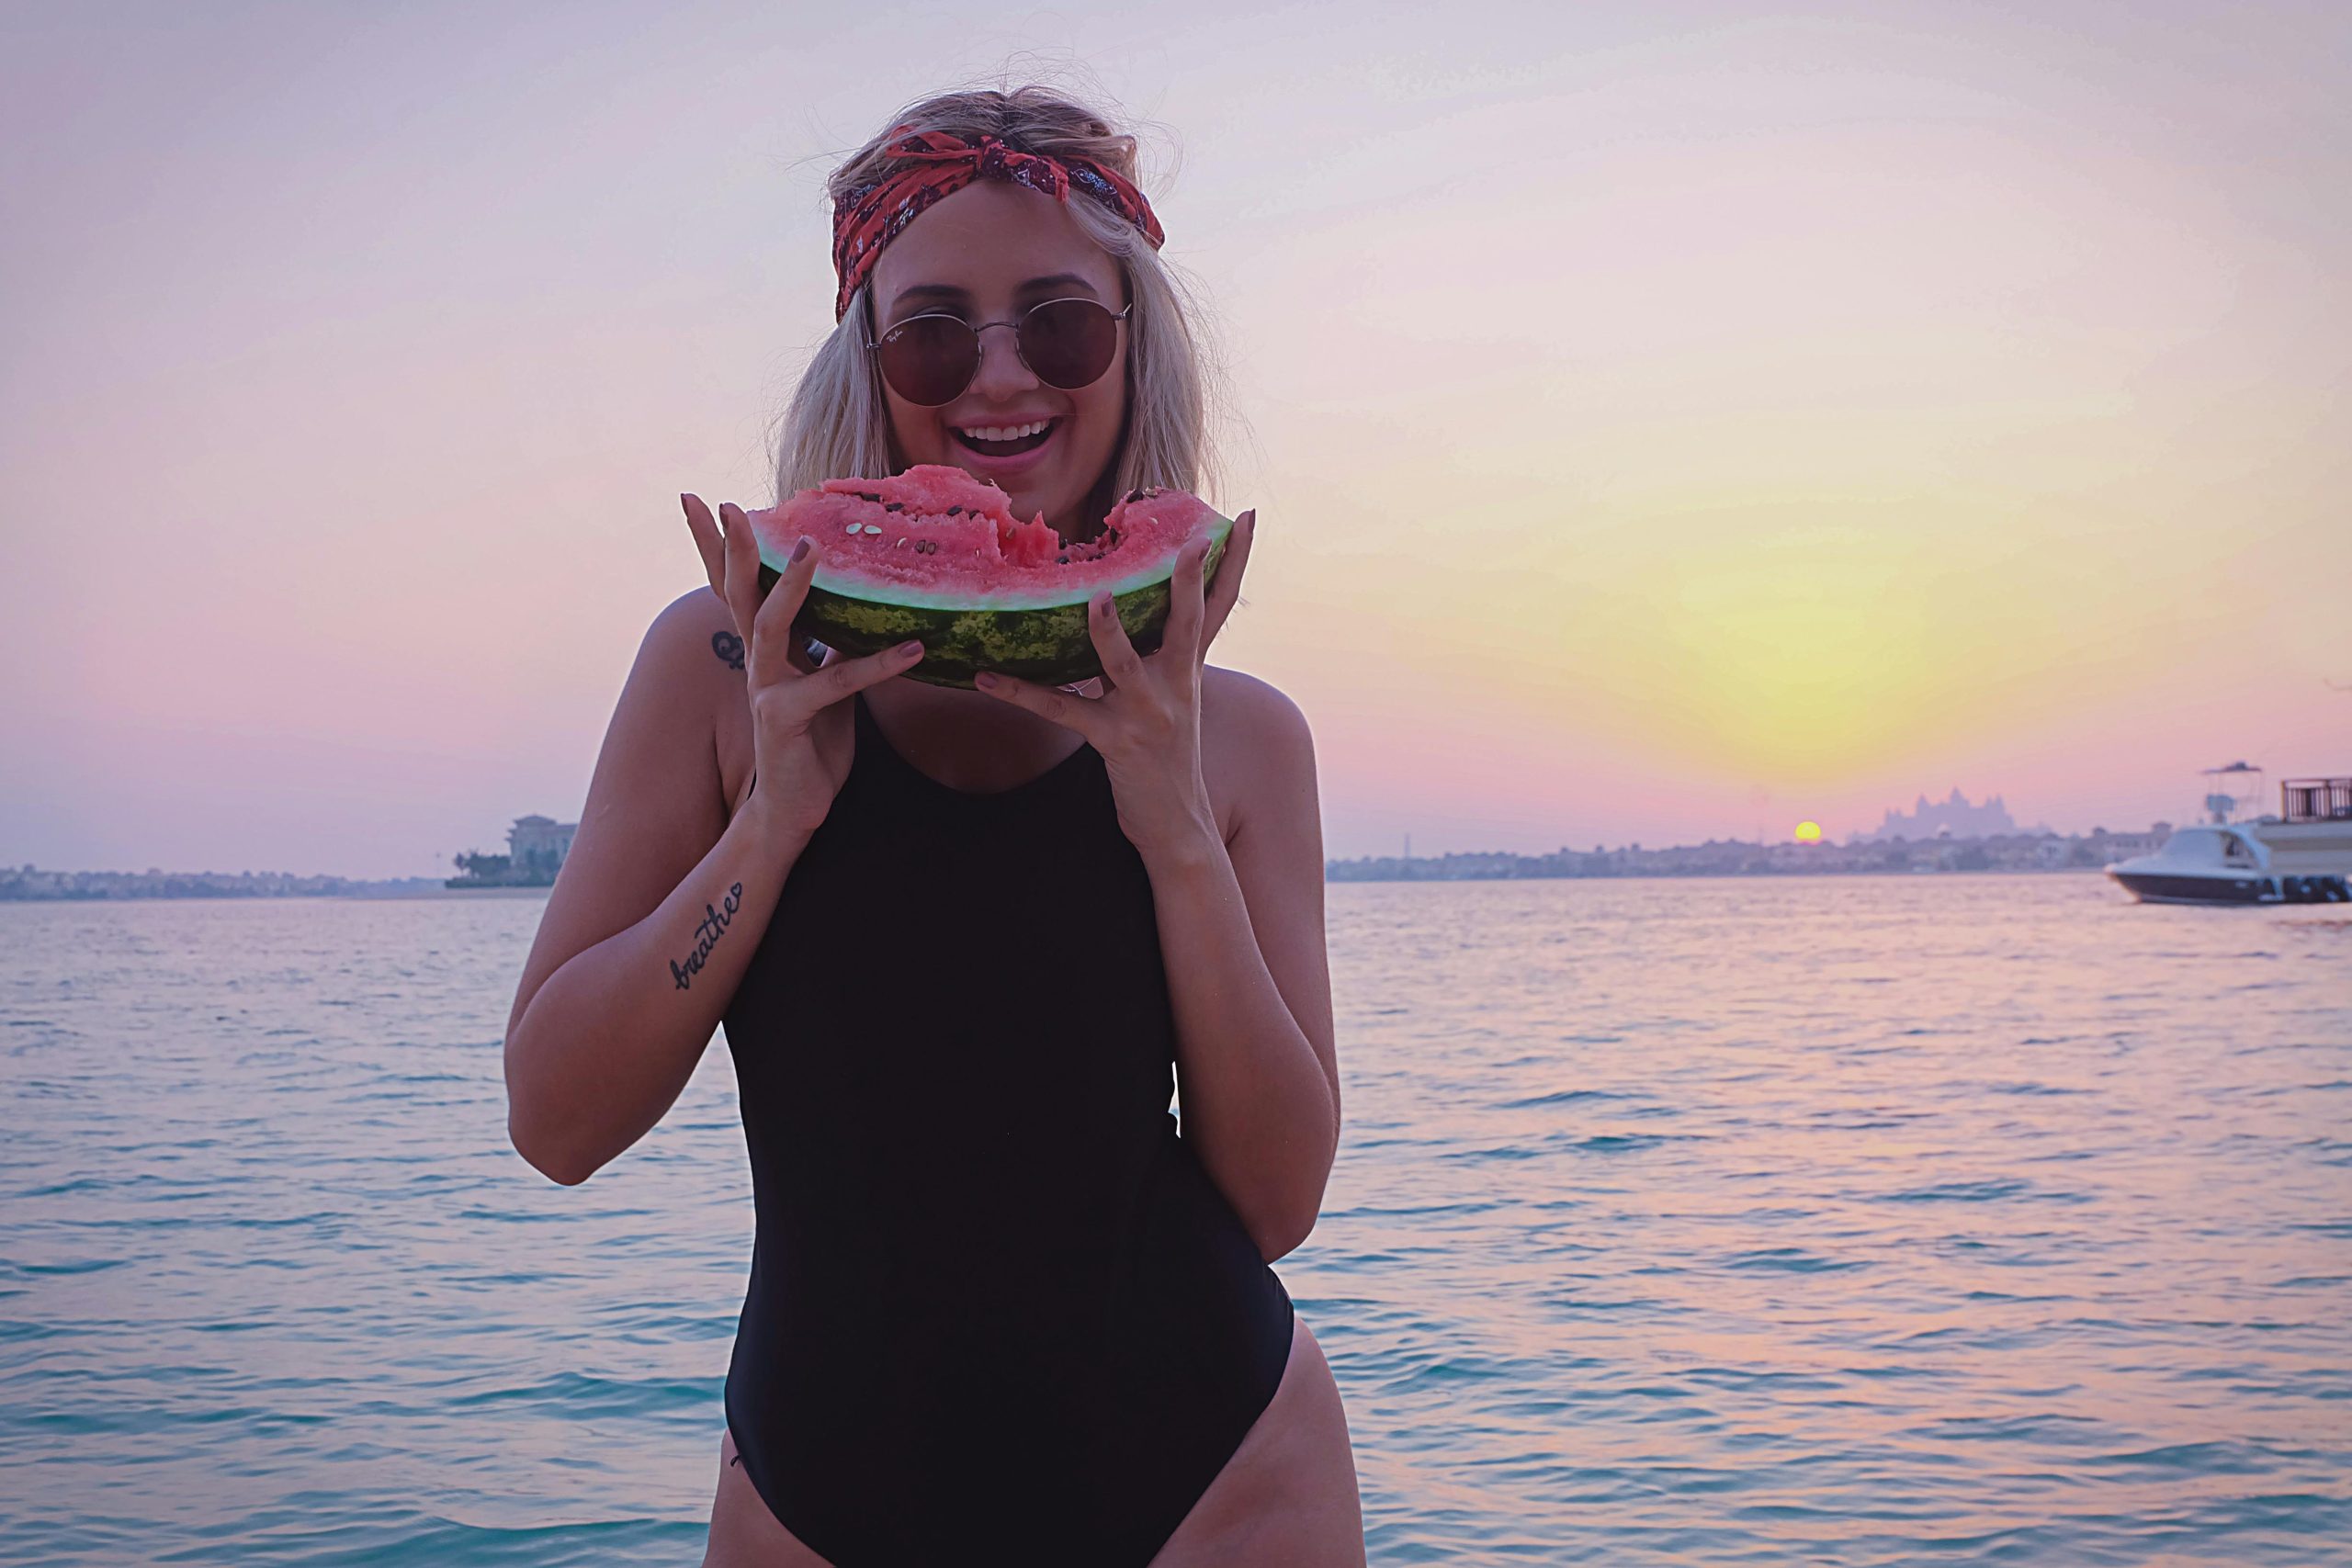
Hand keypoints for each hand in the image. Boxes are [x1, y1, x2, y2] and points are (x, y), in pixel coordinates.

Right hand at [682, 494, 924, 837]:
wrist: (794, 809)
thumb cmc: (812, 744)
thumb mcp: (828, 685)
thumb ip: (833, 646)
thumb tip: (859, 609)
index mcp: (768, 648)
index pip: (739, 587)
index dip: (721, 546)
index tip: (707, 500)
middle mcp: (758, 662)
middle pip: (737, 593)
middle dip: (731, 547)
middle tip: (730, 504)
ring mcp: (766, 689)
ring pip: (771, 626)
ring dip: (790, 585)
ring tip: (811, 547)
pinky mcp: (785, 719)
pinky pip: (831, 684)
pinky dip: (876, 666)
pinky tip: (912, 649)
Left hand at [972, 509, 1255, 860]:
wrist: (1178, 825)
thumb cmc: (1166, 756)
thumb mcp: (1168, 697)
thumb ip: (1148, 654)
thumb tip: (1109, 606)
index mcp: (1189, 668)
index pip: (1219, 605)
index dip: (1235, 561)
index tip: (1245, 518)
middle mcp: (1176, 685)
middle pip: (1187, 623)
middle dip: (1186, 581)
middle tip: (1190, 542)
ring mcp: (1147, 713)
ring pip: (1123, 664)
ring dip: (1108, 632)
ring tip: (1094, 599)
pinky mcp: (1114, 741)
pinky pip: (1061, 711)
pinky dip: (1021, 693)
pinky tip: (988, 677)